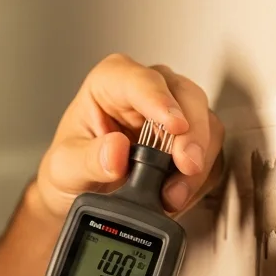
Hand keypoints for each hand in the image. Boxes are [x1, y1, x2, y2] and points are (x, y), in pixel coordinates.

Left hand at [35, 54, 224, 217]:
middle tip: (187, 165)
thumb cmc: (69, 168)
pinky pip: (210, 153)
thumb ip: (88, 159)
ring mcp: (173, 114)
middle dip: (192, 134)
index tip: (173, 126)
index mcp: (111, 82)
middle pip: (186, 97)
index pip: (141, 80)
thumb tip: (116, 151)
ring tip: (173, 194)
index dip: (161, 100)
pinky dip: (200, 177)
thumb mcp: (65, 168)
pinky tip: (178, 194)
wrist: (79, 195)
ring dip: (198, 161)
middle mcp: (147, 91)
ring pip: (206, 124)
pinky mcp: (189, 141)